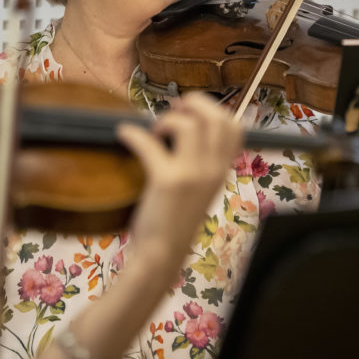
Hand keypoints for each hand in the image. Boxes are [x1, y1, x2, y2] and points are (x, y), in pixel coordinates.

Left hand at [115, 92, 241, 278]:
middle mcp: (213, 170)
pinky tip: (124, 134)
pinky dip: (133, 134)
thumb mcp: (200, 190)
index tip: (189, 111)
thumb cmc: (174, 221)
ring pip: (189, 124)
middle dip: (192, 103)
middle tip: (172, 110)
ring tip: (154, 132)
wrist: (162, 255)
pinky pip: (149, 143)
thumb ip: (200, 163)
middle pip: (215, 117)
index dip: (212, 109)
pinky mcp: (167, 181)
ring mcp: (192, 175)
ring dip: (167, 119)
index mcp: (222, 171)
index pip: (234, 126)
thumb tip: (182, 128)